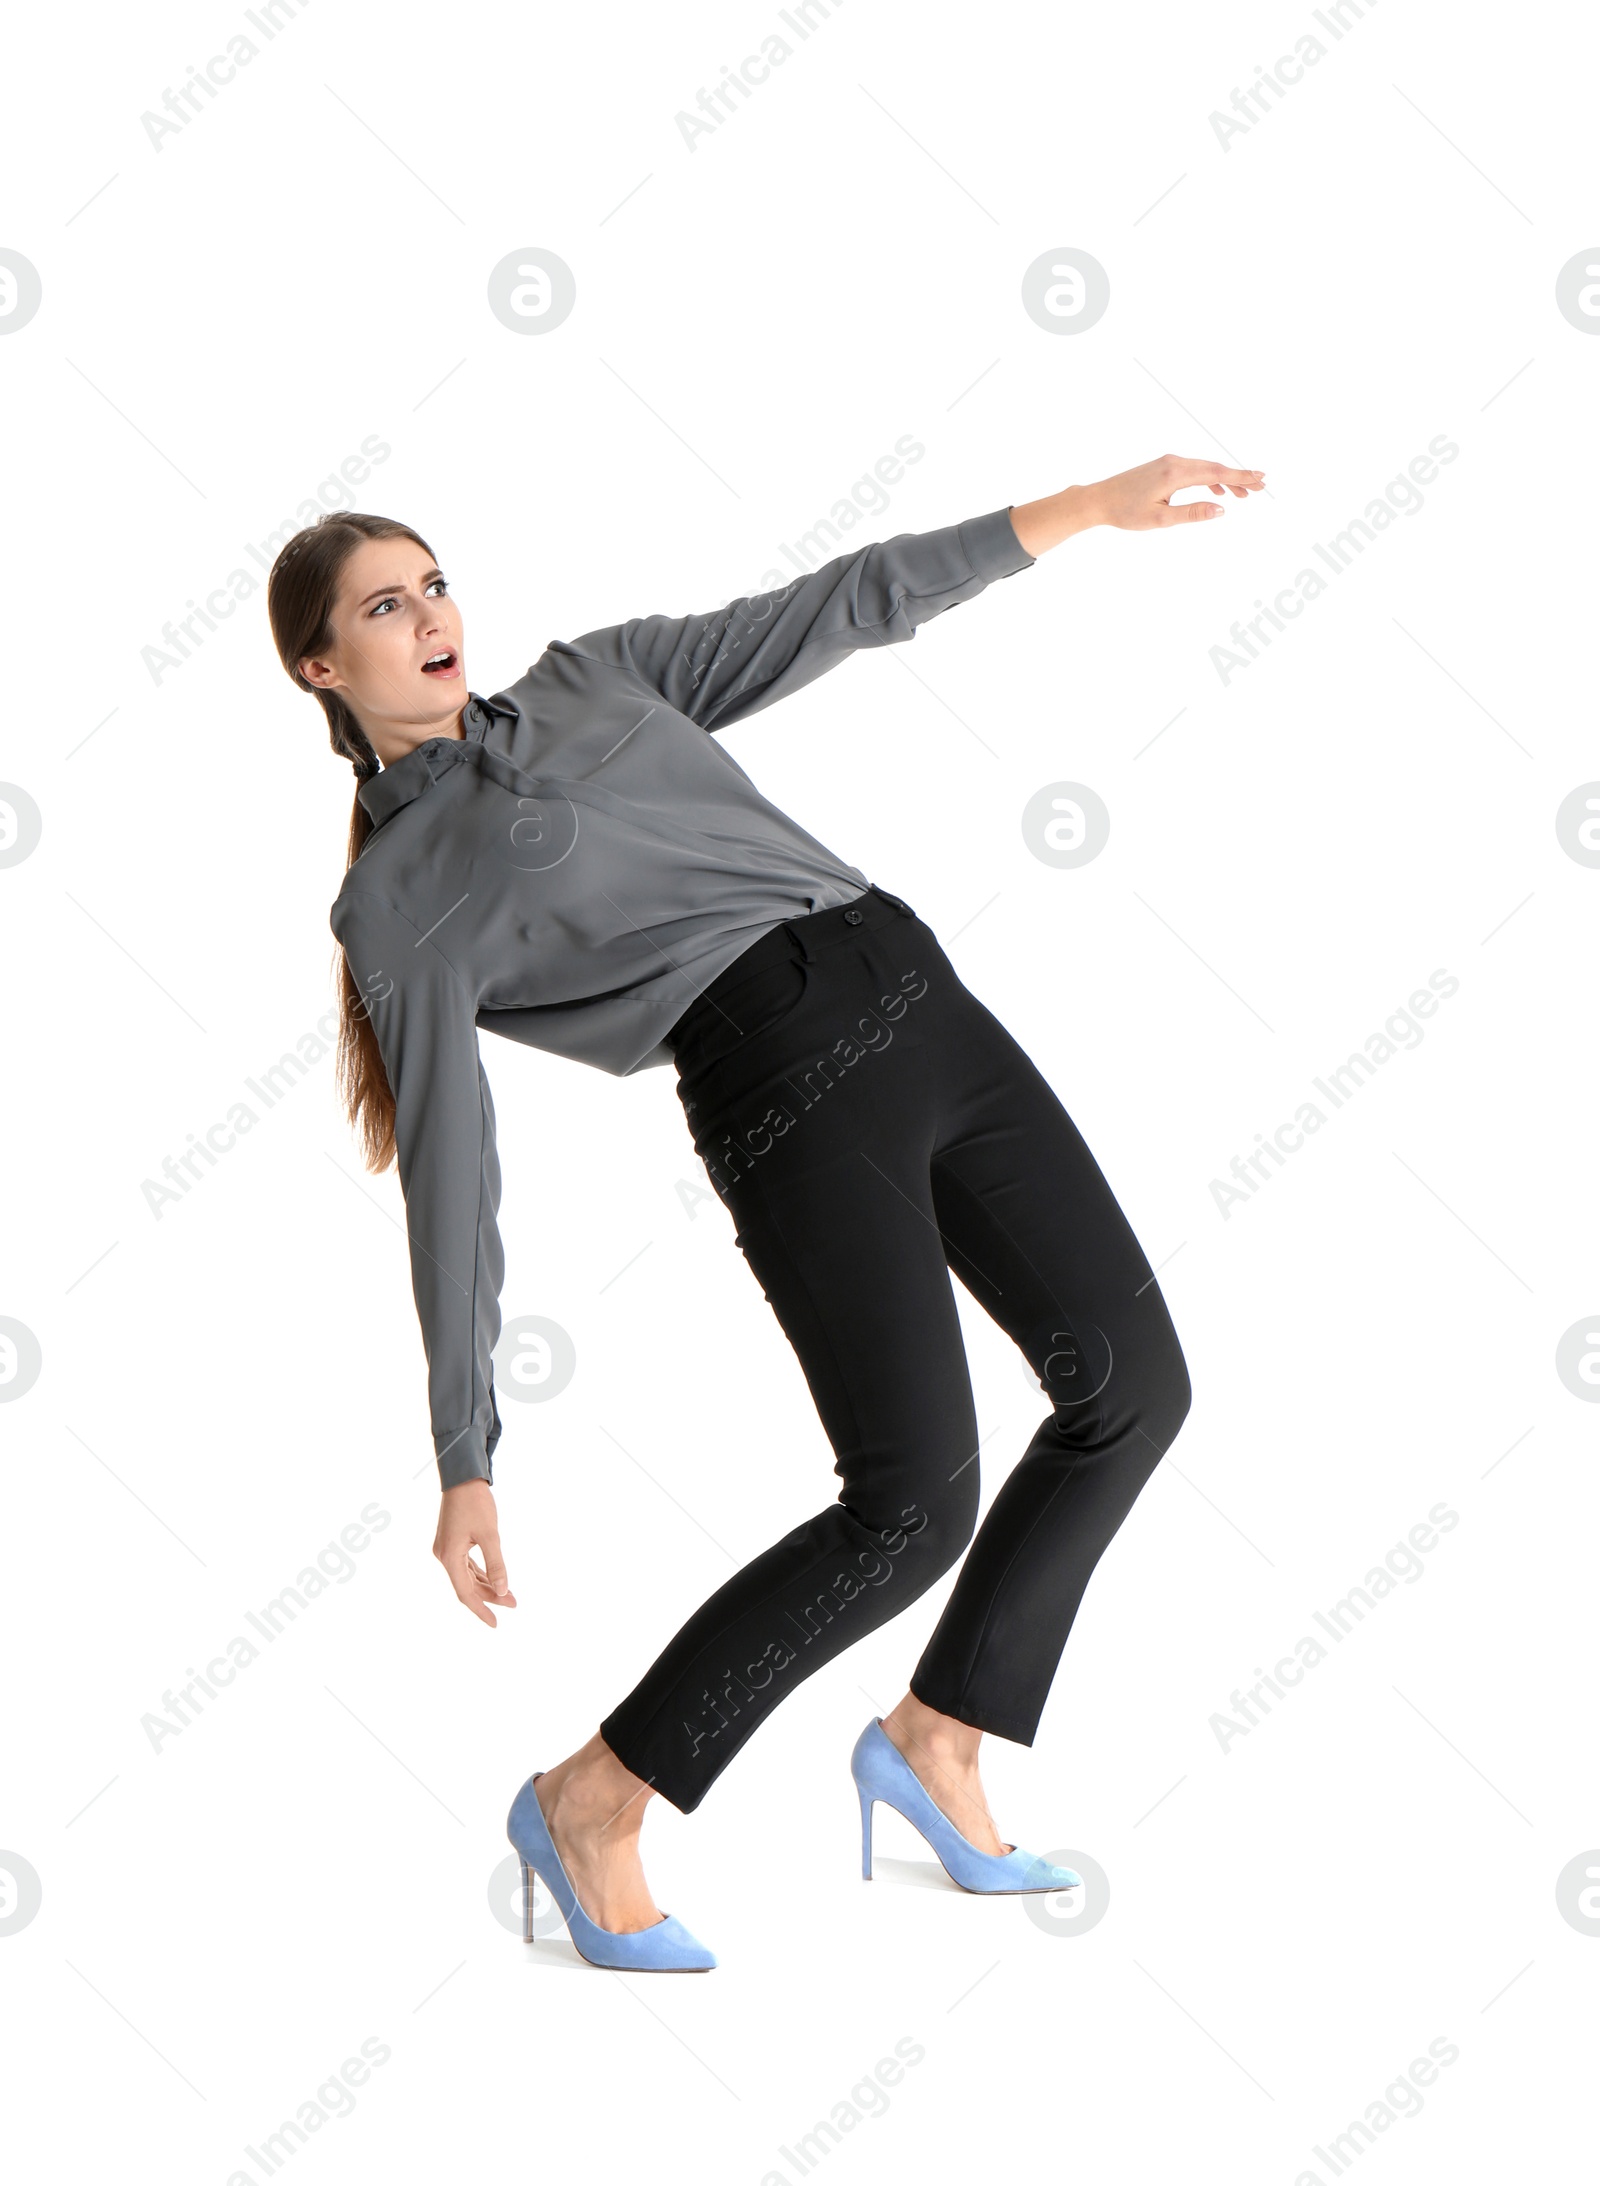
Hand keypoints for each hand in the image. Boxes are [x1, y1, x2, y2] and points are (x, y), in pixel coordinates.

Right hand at [432, 1479, 516, 1625]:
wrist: (462, 1477)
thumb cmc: (475, 1503)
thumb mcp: (489, 1535)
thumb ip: (496, 1564)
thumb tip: (503, 1591)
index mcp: (449, 1557)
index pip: (465, 1593)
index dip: (481, 1610)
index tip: (496, 1624)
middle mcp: (444, 1556)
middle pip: (467, 1586)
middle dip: (490, 1597)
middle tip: (514, 1604)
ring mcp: (446, 1549)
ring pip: (468, 1576)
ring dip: (487, 1585)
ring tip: (509, 1595)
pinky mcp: (451, 1542)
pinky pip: (466, 1565)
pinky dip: (481, 1573)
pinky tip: (495, 1580)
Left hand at [1009, 455, 1265, 554]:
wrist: (1099, 499)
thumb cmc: (1125, 512)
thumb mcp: (1160, 520)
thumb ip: (1192, 514)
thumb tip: (1221, 510)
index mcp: (1175, 473)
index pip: (1216, 473)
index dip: (1240, 477)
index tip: (1260, 478)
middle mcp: (1174, 462)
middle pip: (1214, 467)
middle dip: (1238, 477)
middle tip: (1260, 487)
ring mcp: (1168, 462)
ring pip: (1204, 467)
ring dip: (1224, 479)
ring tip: (1241, 495)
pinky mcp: (1163, 466)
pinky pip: (1194, 469)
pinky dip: (1208, 478)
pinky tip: (1215, 491)